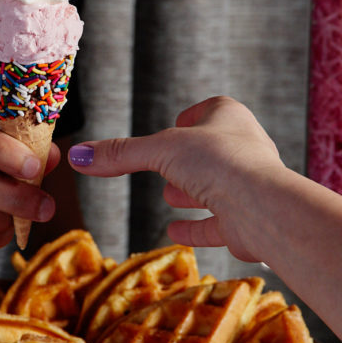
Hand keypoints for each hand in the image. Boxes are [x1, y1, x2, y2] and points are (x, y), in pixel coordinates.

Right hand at [68, 96, 284, 260]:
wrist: (263, 207)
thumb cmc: (220, 163)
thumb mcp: (159, 151)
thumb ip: (120, 154)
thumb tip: (78, 156)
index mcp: (229, 117)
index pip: (207, 110)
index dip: (189, 118)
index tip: (176, 123)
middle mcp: (243, 148)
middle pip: (210, 150)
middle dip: (187, 159)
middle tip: (169, 166)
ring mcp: (246, 186)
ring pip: (215, 186)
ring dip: (191, 192)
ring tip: (172, 194)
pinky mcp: (244, 221)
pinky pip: (215, 224)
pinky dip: (195, 228)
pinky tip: (175, 232)